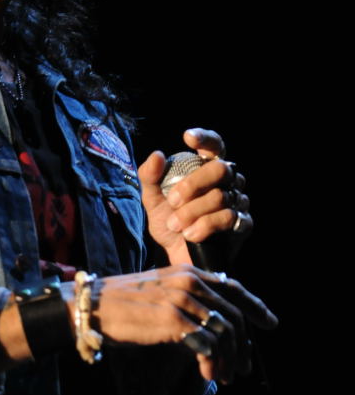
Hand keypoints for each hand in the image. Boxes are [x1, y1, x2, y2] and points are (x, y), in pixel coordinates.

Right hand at [63, 265, 276, 383]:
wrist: (90, 307)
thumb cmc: (121, 305)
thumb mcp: (159, 293)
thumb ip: (186, 301)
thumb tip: (212, 325)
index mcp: (187, 272)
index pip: (233, 287)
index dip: (254, 306)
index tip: (268, 323)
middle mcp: (189, 282)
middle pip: (234, 314)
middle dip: (243, 345)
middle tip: (244, 368)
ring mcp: (181, 300)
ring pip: (225, 331)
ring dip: (229, 359)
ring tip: (225, 377)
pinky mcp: (172, 320)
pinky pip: (208, 344)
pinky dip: (212, 363)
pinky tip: (208, 375)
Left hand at [139, 127, 251, 264]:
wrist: (178, 255)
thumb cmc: (169, 222)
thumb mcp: (153, 200)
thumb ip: (150, 177)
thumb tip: (157, 155)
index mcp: (207, 169)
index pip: (215, 146)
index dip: (206, 138)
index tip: (187, 138)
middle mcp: (228, 181)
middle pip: (220, 169)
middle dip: (193, 184)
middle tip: (173, 201)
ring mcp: (238, 202)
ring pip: (221, 197)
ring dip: (192, 212)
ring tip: (175, 225)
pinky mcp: (243, 224)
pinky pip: (228, 218)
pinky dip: (204, 226)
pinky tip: (190, 235)